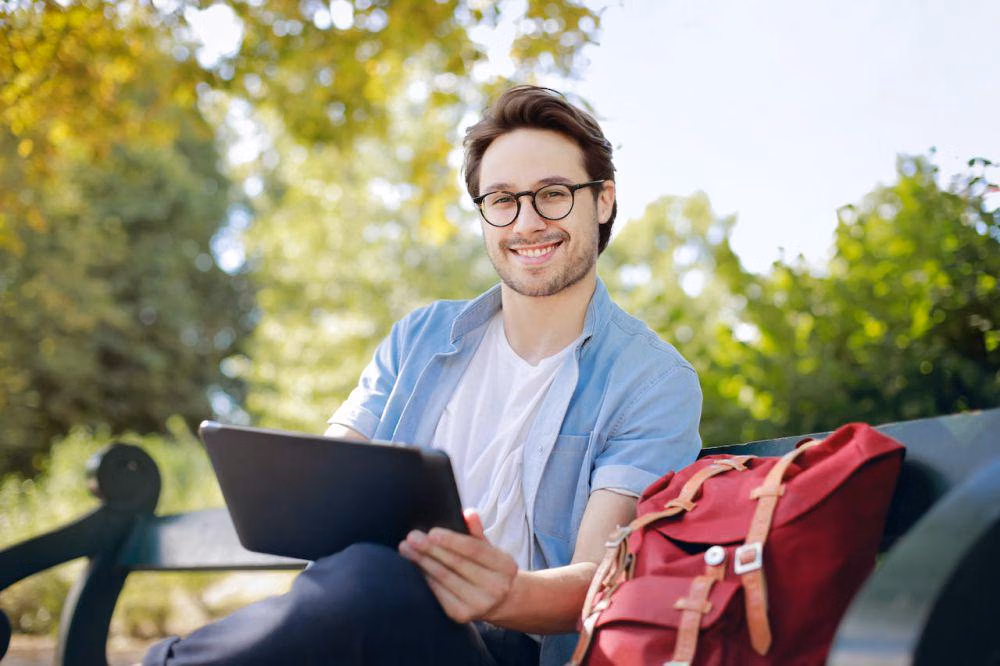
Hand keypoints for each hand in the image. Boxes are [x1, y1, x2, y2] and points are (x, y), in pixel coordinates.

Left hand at [398, 509, 518, 623]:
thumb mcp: (490, 549)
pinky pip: (438, 592)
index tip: (431, 532)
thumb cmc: (489, 568)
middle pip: (456, 564)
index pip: (474, 550)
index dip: (452, 540)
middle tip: (411, 537)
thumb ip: (477, 531)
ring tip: (406, 549)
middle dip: (430, 549)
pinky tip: (415, 566)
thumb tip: (467, 513)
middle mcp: (496, 587)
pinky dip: (425, 577)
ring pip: (444, 578)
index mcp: (505, 566)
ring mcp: (479, 604)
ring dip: (422, 562)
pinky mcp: (462, 615)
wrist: (500, 601)